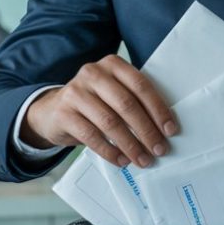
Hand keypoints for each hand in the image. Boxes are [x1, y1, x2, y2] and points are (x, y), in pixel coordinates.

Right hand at [20, 54, 178, 168]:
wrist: (52, 110)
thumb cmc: (94, 102)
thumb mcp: (113, 92)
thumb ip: (134, 100)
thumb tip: (164, 129)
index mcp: (112, 64)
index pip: (141, 86)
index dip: (158, 109)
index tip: (170, 130)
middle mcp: (93, 73)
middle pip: (127, 104)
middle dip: (147, 130)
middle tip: (159, 149)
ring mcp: (76, 92)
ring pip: (110, 122)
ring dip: (131, 145)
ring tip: (143, 160)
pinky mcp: (64, 113)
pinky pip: (91, 136)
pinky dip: (110, 151)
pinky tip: (122, 160)